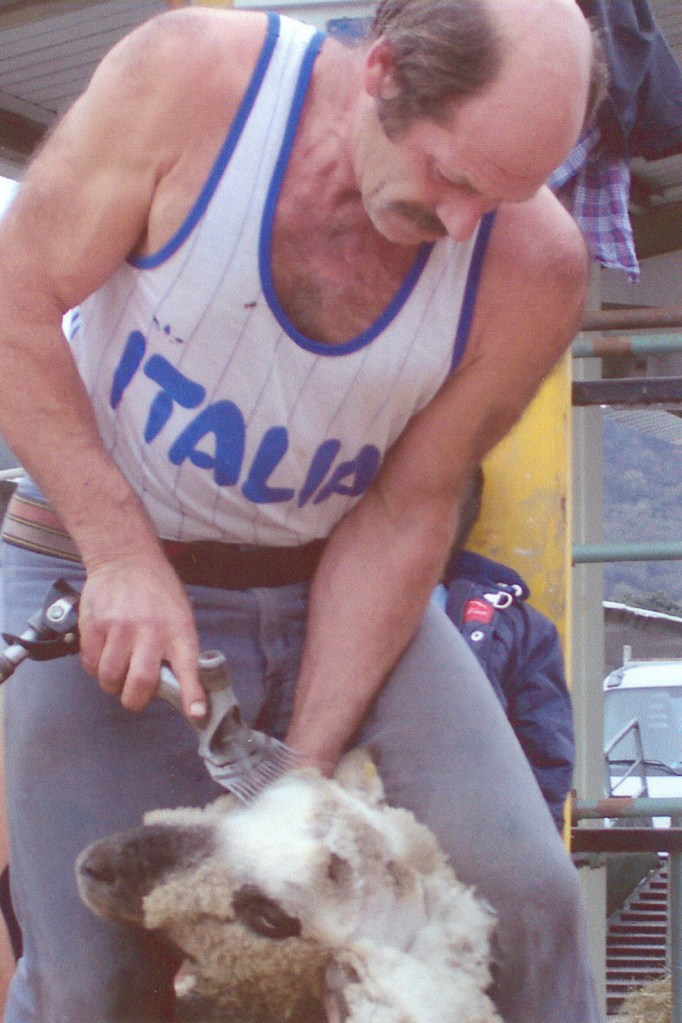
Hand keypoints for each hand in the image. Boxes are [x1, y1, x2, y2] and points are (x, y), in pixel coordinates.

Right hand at [77, 553, 206, 718]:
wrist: (126, 558)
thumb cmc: (158, 592)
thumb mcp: (180, 614)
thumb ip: (179, 649)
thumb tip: (179, 688)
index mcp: (178, 629)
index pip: (188, 667)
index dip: (191, 694)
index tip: (196, 714)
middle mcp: (150, 630)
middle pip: (140, 682)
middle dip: (135, 700)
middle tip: (134, 695)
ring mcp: (119, 627)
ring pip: (110, 678)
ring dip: (112, 684)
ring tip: (117, 670)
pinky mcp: (94, 625)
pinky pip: (90, 664)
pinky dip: (95, 668)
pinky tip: (103, 654)